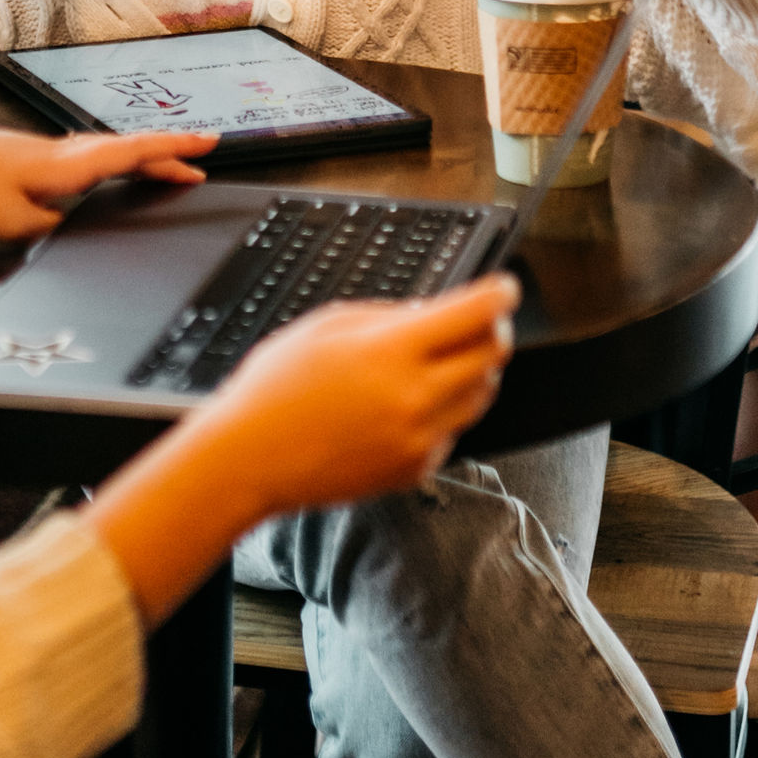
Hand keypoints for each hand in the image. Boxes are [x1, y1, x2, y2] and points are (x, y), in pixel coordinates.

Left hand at [0, 116, 216, 238]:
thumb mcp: (11, 224)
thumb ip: (53, 231)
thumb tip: (79, 233)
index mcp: (66, 165)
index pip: (132, 153)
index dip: (173, 151)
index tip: (209, 145)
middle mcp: (60, 151)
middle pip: (126, 150)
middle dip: (165, 157)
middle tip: (199, 164)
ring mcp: (42, 152)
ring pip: (104, 152)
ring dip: (138, 160)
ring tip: (162, 171)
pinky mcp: (24, 158)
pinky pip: (83, 158)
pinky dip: (108, 164)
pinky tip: (101, 176)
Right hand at [210, 275, 518, 511]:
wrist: (251, 458)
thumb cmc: (277, 388)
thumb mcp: (327, 325)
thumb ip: (389, 315)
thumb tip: (434, 312)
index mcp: (391, 351)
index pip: (475, 313)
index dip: (500, 294)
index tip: (505, 287)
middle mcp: (414, 396)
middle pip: (493, 355)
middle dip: (493, 330)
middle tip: (479, 323)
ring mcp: (418, 438)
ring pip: (481, 395)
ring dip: (474, 371)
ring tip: (438, 363)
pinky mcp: (416, 469)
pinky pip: (452, 431)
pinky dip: (443, 412)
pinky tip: (405, 405)